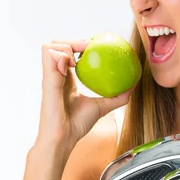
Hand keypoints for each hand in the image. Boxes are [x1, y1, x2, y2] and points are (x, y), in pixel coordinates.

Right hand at [36, 39, 132, 153]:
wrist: (64, 138)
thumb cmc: (76, 125)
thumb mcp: (101, 107)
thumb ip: (115, 97)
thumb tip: (132, 87)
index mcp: (65, 78)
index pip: (68, 53)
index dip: (79, 45)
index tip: (95, 47)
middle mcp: (56, 74)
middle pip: (57, 45)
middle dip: (72, 41)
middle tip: (89, 48)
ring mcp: (50, 75)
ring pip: (50, 46)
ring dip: (66, 45)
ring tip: (80, 57)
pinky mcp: (47, 79)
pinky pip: (50, 55)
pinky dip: (62, 54)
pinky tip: (74, 65)